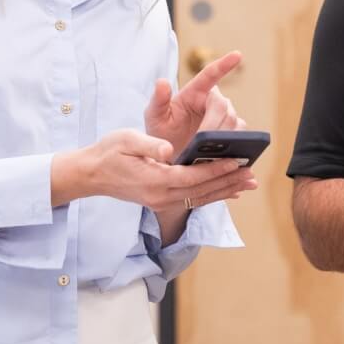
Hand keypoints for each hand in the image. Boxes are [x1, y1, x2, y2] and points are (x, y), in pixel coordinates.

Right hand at [58, 128, 256, 211]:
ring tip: (249, 182)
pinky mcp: (162, 201)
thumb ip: (148, 145)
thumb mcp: (125, 141)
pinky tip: (230, 191)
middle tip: (252, 174)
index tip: (236, 162)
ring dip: (226, 191)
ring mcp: (162, 202)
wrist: (91, 174)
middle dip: (228, 182)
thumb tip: (168, 149)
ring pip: (201, 198)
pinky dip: (213, 195)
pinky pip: (193, 200)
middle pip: (202, 191)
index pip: (193, 177)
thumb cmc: (108, 152)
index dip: (216, 170)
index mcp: (155, 180)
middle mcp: (161, 196)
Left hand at [145, 51, 247, 152]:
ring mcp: (225, 116)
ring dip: (222, 136)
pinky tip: (223, 154)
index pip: (211, 74)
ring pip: (233, 121)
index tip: (238, 54)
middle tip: (201, 141)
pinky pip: (240, 135)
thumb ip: (158, 100)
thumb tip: (161, 82)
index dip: (224, 64)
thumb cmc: (161, 130)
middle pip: (223, 106)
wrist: (170, 154)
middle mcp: (213, 100)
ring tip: (207, 150)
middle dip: (213, 124)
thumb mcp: (154, 115)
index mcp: (195, 91)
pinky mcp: (233, 132)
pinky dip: (233, 143)